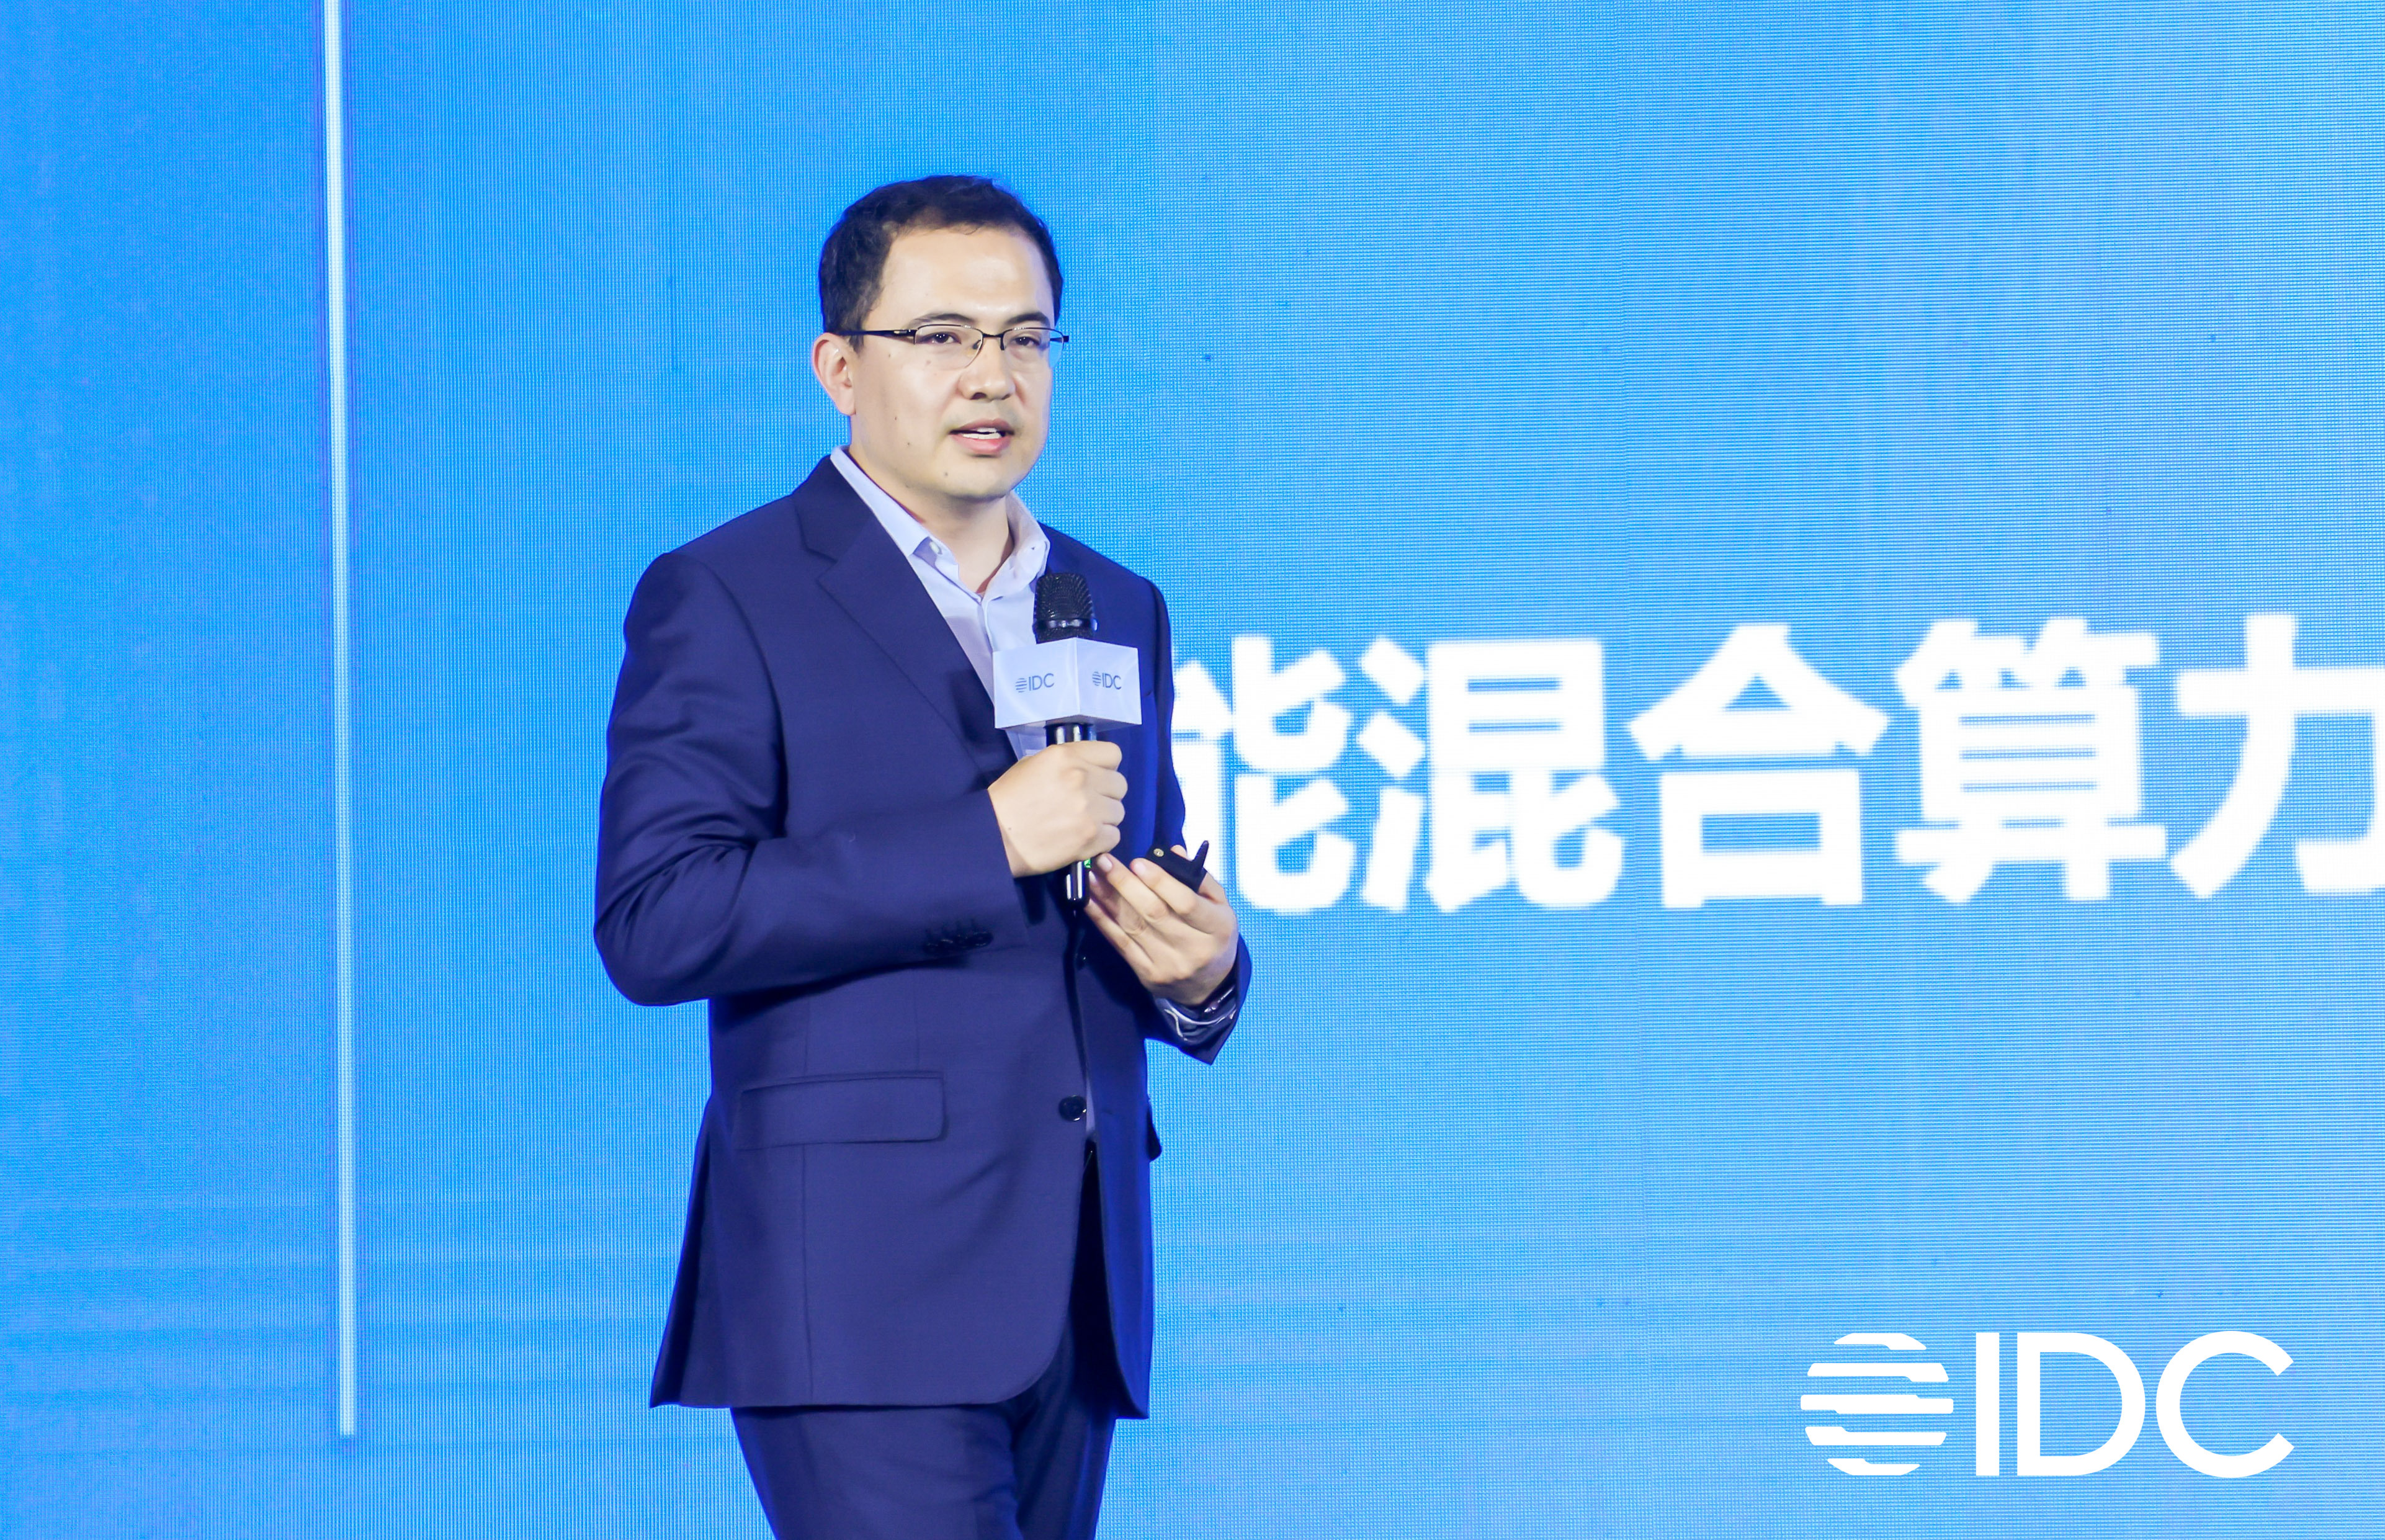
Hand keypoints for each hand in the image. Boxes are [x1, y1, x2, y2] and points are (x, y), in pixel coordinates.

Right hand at [987, 739, 1126, 876]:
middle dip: (1106, 794)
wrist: (994, 837)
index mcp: (1067, 756)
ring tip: (1083, 824)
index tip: (1095, 777)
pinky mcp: (1091, 837)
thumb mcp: (1033, 764)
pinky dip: (1102, 840)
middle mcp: (1083, 778)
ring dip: (1105, 818)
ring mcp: (1090, 809)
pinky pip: (1114, 836)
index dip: (1106, 767)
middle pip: (1120, 784)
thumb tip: (1088, 768)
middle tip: (1088, 804)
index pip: (1113, 754)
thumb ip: (1066, 762)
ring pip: (1119, 811)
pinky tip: (1083, 839)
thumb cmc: (1008, 799)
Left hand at [1085, 846, 1238, 1005]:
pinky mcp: (1147, 975)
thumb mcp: (1221, 907)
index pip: (1186, 903)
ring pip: (1133, 926)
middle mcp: (1192, 949)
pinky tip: (1090, 902)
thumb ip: (1200, 879)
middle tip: (1104, 860)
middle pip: (1154, 913)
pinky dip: (1102, 921)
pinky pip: (1120, 944)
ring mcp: (1167, 965)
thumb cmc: (1213, 936)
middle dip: (1125, 884)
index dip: (1160, 882)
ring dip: (1108, 898)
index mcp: (1217, 928)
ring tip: (1092, 875)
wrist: (1208, 986)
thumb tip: (1172, 852)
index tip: (1138, 862)